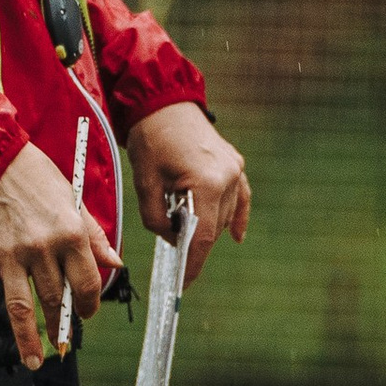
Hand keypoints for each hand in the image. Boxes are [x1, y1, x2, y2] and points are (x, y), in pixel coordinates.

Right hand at [0, 138, 119, 370]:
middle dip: (62, 324)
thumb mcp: (75, 201)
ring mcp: (10, 255)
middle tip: (64, 342)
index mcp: (70, 234)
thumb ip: (94, 236)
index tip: (87, 312)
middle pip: (55, 299)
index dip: (90, 303)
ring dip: (27, 338)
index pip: (86, 282)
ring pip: (19, 306)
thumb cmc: (39, 179)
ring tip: (34, 362)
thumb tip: (115, 264)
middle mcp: (42, 249)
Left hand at [135, 99, 251, 286]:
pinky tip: (236, 236)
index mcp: (205, 181)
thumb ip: (157, 218)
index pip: (202, 235)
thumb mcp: (145, 183)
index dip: (193, 263)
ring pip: (224, 214)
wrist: (164, 102)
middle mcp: (227, 176)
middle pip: (213, 226)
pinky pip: (241, 197)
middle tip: (173, 248)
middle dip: (193, 241)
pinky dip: (237, 217)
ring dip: (206, 225)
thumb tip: (172, 239)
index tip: (184, 284)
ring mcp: (235, 169)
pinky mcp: (235, 164)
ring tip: (181, 220)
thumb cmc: (150, 139)